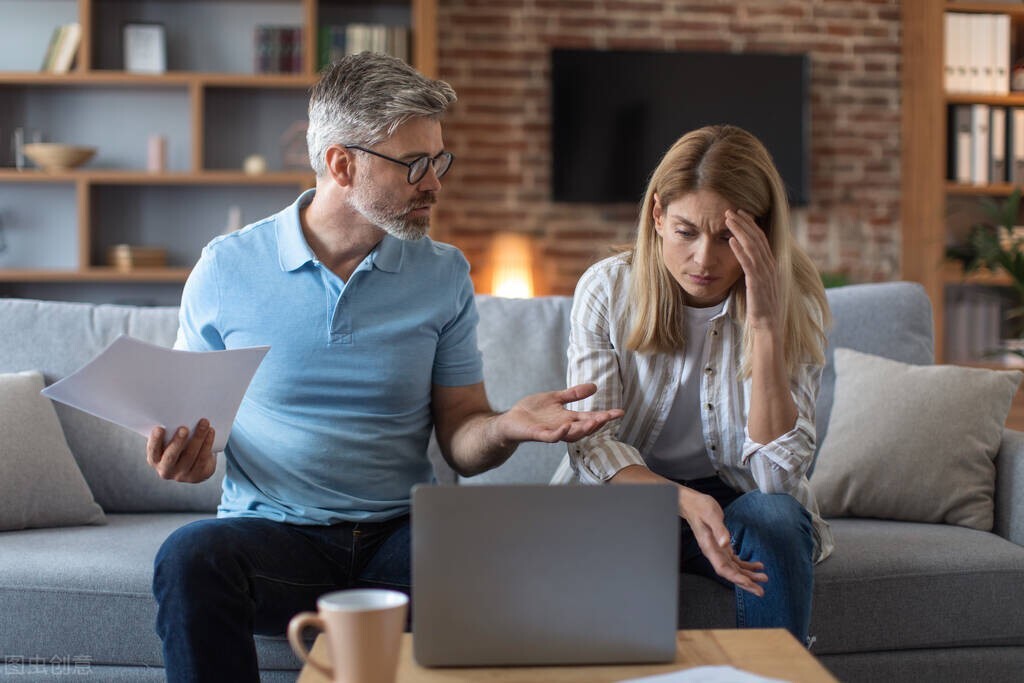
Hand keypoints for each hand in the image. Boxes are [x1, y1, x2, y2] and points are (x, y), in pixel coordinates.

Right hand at [147, 418, 216, 482]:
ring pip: (191, 455)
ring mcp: (182, 475)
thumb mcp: (171, 440)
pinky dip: (207, 443)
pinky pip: (203, 459)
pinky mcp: (198, 475)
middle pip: (171, 456)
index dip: (155, 440)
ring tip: (204, 423)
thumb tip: (176, 411)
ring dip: (198, 438)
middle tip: (184, 428)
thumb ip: (170, 431)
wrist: (195, 463)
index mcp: (155, 459)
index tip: (159, 428)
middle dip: (178, 441)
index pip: (153, 451)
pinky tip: (211, 432)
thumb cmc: (179, 445)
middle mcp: (166, 470)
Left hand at [497, 383, 623, 444]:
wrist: (511, 420)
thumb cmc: (532, 411)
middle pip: (584, 427)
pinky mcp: (538, 434)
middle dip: (597, 423)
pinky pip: (551, 437)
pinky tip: (566, 426)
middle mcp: (563, 426)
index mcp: (568, 418)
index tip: (620, 412)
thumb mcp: (555, 398)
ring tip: (594, 423)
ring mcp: (551, 432)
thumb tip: (594, 387)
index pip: (590, 417)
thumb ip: (573, 394)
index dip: (605, 416)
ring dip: (582, 429)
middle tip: (609, 417)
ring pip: (571, 434)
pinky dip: (559, 433)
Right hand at [679, 487, 767, 596]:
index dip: (736, 577)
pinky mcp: (722, 547)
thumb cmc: (700, 508)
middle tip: (760, 591)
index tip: (749, 583)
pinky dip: (746, 565)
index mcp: (710, 548)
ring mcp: (718, 551)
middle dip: (746, 583)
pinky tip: (757, 566)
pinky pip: (735, 561)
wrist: (692, 504)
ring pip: (734, 568)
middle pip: (731, 573)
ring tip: (763, 578)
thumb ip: (719, 529)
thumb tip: (725, 543)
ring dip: (748, 575)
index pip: (723, 569)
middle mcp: (714, 553)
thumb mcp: (711, 515)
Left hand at [725, 209, 780, 330]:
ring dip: (740, 231)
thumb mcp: (760, 284)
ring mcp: (765, 274)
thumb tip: (747, 261)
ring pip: (753, 246)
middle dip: (744, 223)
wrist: (769, 326)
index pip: (762, 239)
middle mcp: (771, 266)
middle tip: (731, 210)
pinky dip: (739, 250)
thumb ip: (756, 271)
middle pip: (757, 238)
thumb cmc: (763, 307)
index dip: (751, 225)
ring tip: (728, 218)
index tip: (741, 214)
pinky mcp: (757, 283)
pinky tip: (731, 240)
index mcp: (772, 265)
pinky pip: (748, 263)